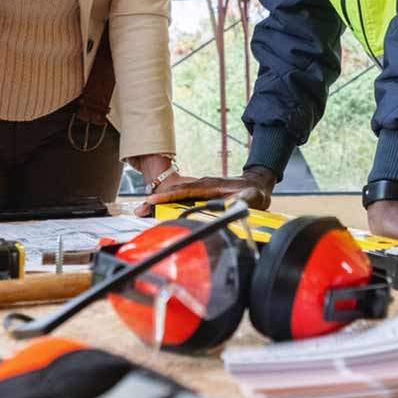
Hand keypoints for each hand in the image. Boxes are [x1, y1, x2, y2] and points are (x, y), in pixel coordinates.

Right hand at [133, 165, 276, 216]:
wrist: (257, 184)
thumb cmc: (254, 192)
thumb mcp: (252, 197)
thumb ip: (244, 201)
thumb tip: (234, 205)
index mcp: (211, 185)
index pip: (186, 190)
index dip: (170, 195)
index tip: (154, 199)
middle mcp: (202, 185)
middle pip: (175, 192)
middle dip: (157, 200)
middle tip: (139, 209)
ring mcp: (201, 190)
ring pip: (176, 196)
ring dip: (159, 203)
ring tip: (141, 211)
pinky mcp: (201, 195)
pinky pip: (181, 199)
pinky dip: (168, 204)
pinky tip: (157, 212)